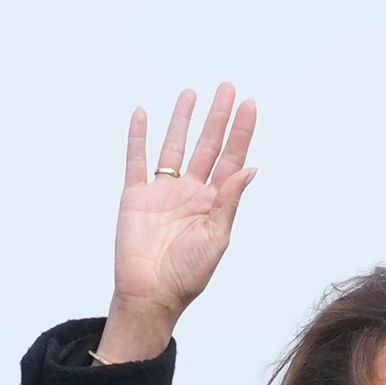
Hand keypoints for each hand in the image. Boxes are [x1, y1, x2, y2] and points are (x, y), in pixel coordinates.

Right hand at [95, 84, 258, 364]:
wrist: (149, 296)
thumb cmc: (186, 276)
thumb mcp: (216, 239)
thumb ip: (229, 201)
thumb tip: (250, 168)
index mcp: (214, 202)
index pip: (231, 158)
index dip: (241, 131)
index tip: (249, 104)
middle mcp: (190, 192)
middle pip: (207, 145)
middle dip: (217, 117)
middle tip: (227, 88)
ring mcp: (162, 193)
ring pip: (174, 147)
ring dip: (182, 121)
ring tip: (191, 94)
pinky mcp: (135, 197)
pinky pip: (136, 161)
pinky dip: (138, 138)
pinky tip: (143, 114)